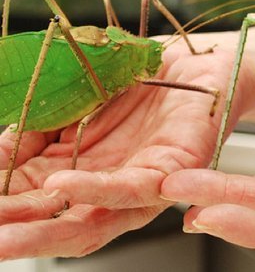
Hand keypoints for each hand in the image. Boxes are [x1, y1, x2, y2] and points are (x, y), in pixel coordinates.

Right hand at [0, 35, 240, 259]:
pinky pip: (134, 188)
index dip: (1, 209)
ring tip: (3, 235)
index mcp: (79, 172)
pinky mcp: (172, 170)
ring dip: (45, 231)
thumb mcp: (71, 102)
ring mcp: (140, 184)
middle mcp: (107, 187)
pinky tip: (61, 186)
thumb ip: (34, 130)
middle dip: (14, 235)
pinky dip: (96, 189)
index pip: (29, 202)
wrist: (192, 62)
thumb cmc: (135, 83)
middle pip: (57, 225)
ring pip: (92, 221)